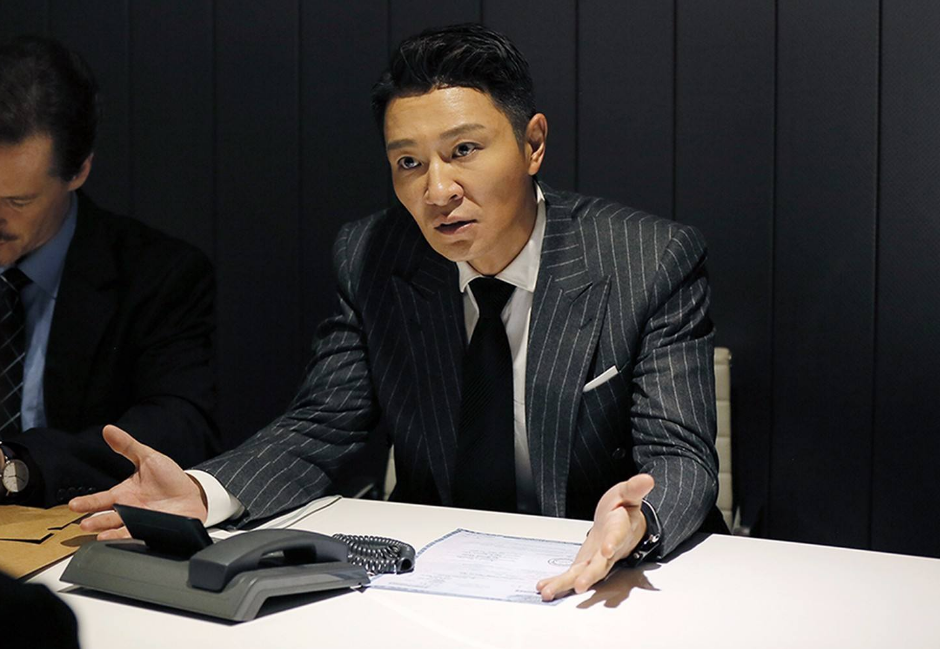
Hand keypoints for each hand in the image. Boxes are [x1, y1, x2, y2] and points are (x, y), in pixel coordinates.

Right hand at [69, 425, 207, 539]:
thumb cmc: (169, 478)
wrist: (194, 494)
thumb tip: (108, 429)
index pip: (100, 499)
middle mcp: (129, 511)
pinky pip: (138, 536)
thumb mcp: (148, 458)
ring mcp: (140, 522)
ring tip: (98, 534)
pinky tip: (120, 538)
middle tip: (84, 524)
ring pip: (120, 529)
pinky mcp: (153, 530)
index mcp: (124, 494)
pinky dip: (128, 538)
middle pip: (107, 517)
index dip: (87, 503)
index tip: (74, 505)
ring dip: (108, 532)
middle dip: (95, 521)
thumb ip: (127, 446)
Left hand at [536, 474, 653, 601]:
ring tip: (550, 592)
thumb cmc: (623, 510)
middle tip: (579, 585)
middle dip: (590, 575)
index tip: (607, 550)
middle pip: (601, 564)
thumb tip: (647, 479)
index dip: (613, 542)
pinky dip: (559, 582)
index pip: (617, 535)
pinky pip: (572, 575)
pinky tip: (545, 588)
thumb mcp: (628, 493)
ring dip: (567, 584)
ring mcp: (597, 560)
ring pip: (584, 574)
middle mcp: (609, 550)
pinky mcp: (585, 563)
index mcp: (620, 529)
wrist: (621, 523)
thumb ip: (635, 488)